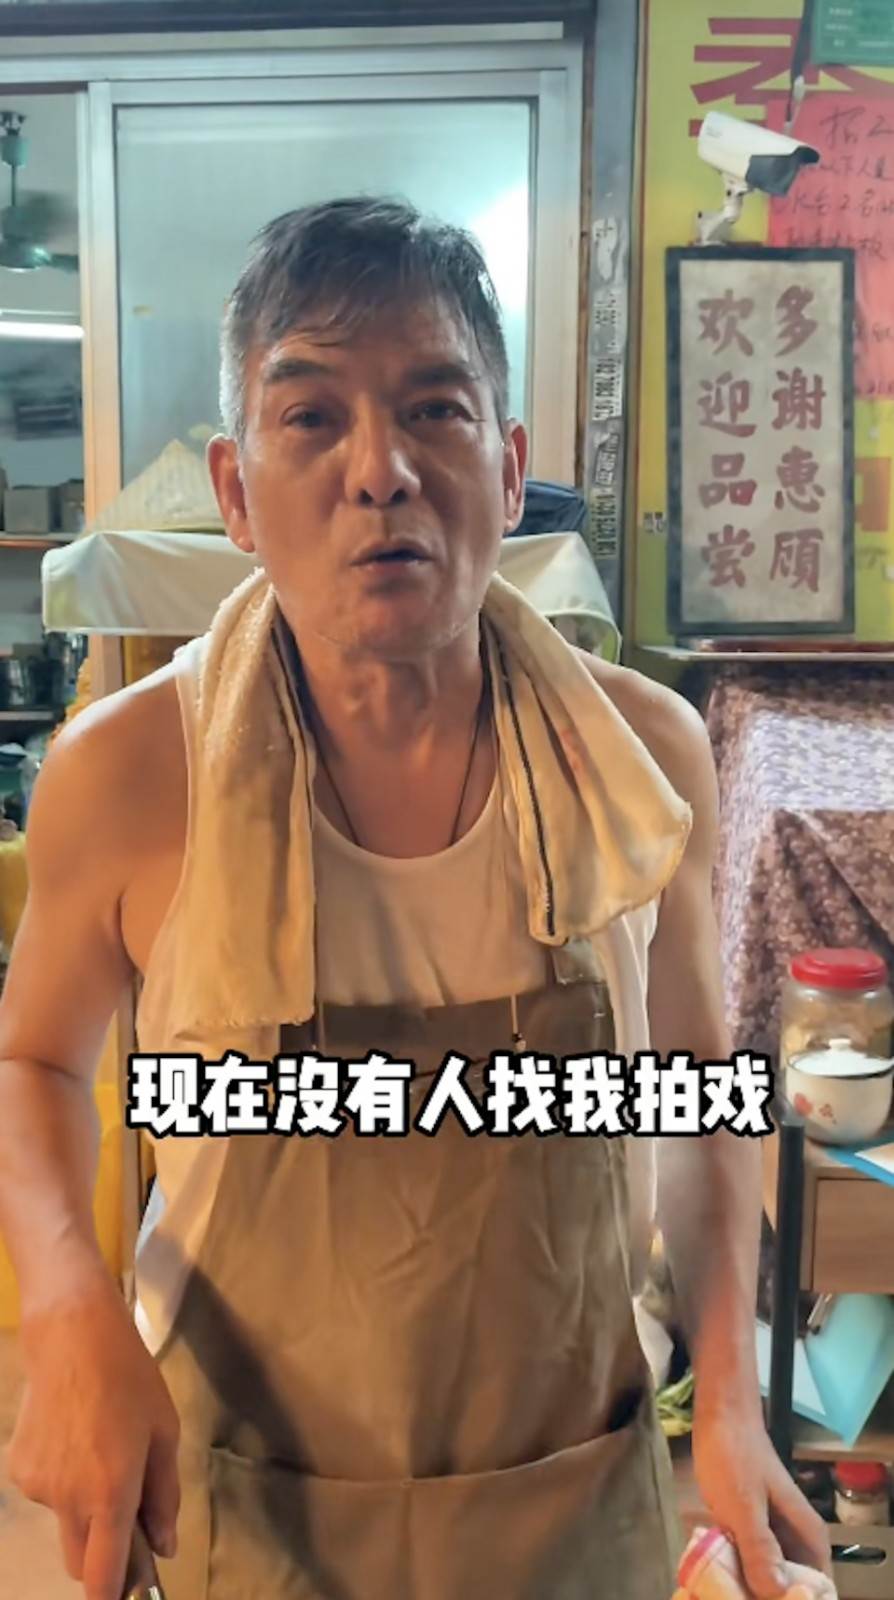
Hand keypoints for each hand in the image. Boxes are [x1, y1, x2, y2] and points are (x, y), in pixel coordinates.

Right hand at [7, 1268, 179, 1599]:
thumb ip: (164, 1495)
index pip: (102, 1576)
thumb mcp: (164, 1432)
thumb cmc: (130, 1379)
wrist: (71, 1336)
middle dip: (102, 1556)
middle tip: (127, 1517)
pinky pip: (47, 1493)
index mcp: (110, 1493)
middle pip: (79, 1561)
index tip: (126, 1596)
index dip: (113, 1598)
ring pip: (64, 1522)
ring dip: (83, 1509)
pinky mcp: (19, 1470)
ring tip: (100, 1451)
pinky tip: (74, 1436)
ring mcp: (38, 1487)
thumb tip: (163, 1545)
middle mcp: (68, 1499)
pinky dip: (63, 1481)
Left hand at [692, 1402, 831, 1597]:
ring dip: (748, 1586)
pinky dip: (737, 1570)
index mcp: (809, 1539)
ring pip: (769, 1578)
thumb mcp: (744, 1505)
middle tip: (731, 1594)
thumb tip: (776, 1593)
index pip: (816, 1591)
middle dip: (765, 1596)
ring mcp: (775, 1536)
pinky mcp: (754, 1530)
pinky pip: (751, 1561)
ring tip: (721, 1584)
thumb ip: (761, 1549)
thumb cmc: (735, 1456)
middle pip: (790, 1588)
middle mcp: (798, 1541)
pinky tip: (716, 1570)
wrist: (721, 1415)